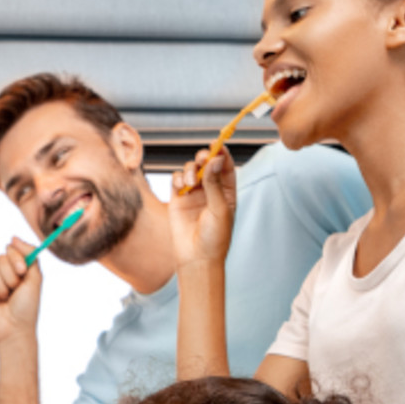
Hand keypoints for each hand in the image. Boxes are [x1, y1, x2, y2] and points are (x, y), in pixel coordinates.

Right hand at [0, 238, 41, 343]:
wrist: (15, 328)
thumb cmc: (27, 306)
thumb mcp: (35, 280)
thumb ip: (30, 257)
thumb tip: (13, 238)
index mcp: (17, 268)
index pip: (11, 249)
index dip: (16, 259)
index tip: (21, 272)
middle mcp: (4, 272)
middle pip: (0, 258)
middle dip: (10, 277)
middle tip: (14, 291)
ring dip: (1, 288)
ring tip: (5, 299)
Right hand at [169, 147, 237, 267]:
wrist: (197, 258)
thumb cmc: (215, 238)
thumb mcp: (220, 209)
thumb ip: (215, 183)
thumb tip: (215, 159)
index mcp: (227, 192)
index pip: (225, 166)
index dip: (221, 153)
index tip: (217, 144)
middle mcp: (210, 190)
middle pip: (206, 164)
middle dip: (204, 157)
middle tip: (203, 159)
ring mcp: (194, 194)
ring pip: (190, 169)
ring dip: (190, 170)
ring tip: (190, 181)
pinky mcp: (178, 199)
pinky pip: (176, 179)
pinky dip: (178, 177)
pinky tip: (181, 186)